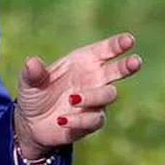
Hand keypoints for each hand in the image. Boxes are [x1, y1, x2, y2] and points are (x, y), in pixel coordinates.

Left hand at [13, 32, 141, 159]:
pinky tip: (63, 120)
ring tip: (73, 99)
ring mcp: (95, 101)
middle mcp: (94, 79)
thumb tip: (32, 62)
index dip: (117, 45)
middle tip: (135, 61)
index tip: (129, 40)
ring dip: (94, 95)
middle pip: (117, 71)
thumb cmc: (34, 95)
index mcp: (82, 61)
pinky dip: (80, 119)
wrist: (31, 124)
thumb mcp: (28, 83)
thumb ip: (33, 73)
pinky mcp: (91, 121)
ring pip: (108, 94)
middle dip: (127, 65)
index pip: (105, 50)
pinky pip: (94, 119)